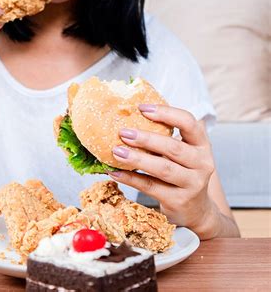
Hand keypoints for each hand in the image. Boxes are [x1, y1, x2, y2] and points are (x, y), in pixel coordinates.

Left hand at [108, 104, 218, 237]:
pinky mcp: (178, 201)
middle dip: (146, 139)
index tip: (142, 108)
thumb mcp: (182, 155)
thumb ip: (164, 139)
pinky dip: (131, 179)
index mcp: (202, 145)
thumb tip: (127, 121)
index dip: (166, 113)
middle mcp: (202, 164)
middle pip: (173, 147)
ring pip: (163, 168)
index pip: (189, 123)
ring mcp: (192, 184)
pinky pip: (150, 187)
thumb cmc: (182, 174)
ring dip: (137, 159)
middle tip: (123, 132)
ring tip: (116, 151)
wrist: (196, 211)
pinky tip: (115, 172)